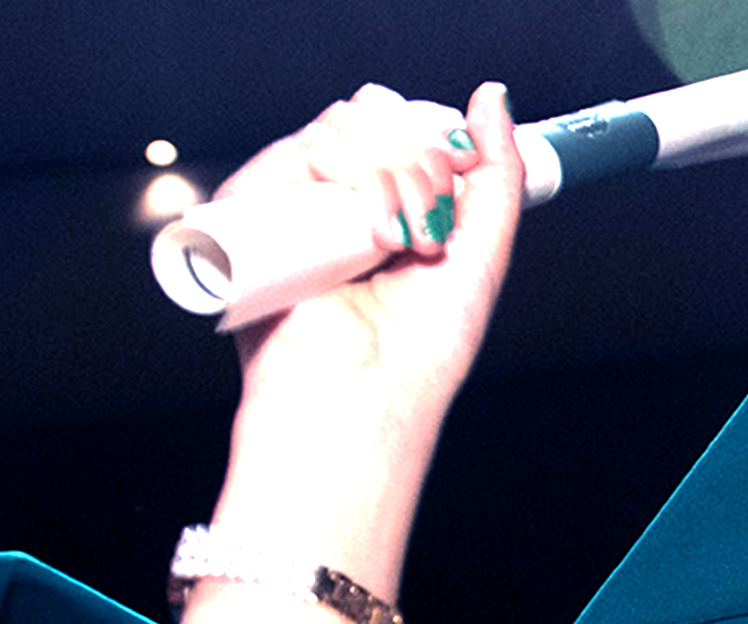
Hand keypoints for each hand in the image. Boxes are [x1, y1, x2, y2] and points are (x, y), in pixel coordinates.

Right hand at [217, 82, 525, 493]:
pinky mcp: (249, 218)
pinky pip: (294, 153)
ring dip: (392, 175)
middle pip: (373, 121)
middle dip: (421, 162)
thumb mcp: (481, 252)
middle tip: (431, 229)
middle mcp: (331, 204)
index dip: (432, 140)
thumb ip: (498, 175)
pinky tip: (369, 233)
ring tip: (402, 243)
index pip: (400, 129)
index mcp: (380, 208)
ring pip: (340, 130)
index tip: (460, 178)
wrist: (365, 402)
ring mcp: (290, 208)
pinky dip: (347, 173)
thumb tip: (493, 97)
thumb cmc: (420, 351)